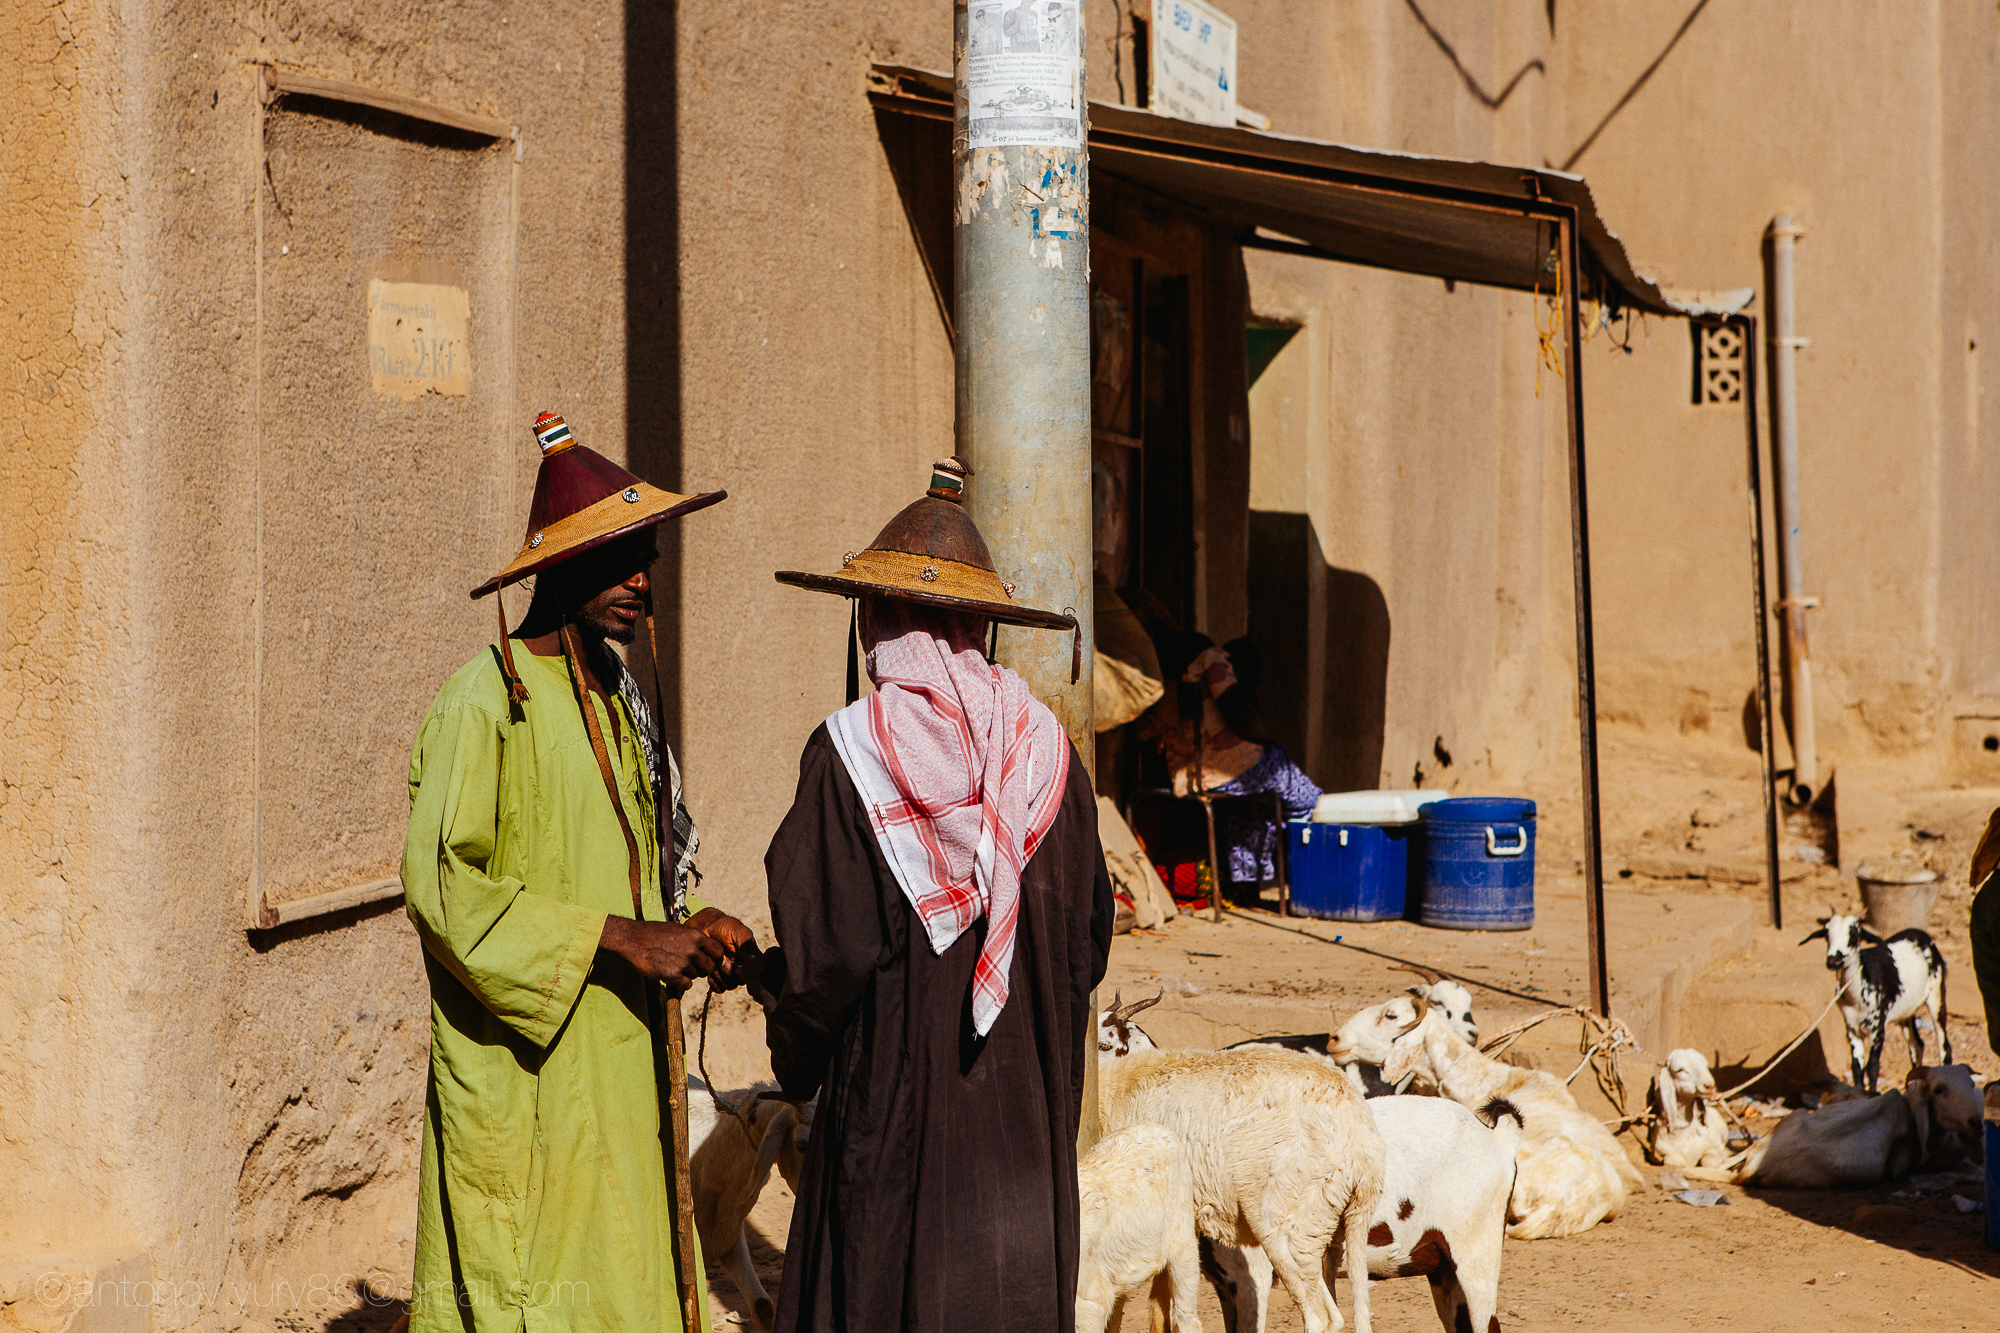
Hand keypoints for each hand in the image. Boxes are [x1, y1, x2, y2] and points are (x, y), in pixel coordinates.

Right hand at [598, 915, 725, 993]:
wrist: (634, 939)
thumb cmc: (655, 933)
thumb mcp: (679, 930)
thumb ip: (694, 939)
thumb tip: (708, 950)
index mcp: (696, 936)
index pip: (718, 952)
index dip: (714, 958)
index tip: (707, 960)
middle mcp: (692, 949)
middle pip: (710, 967)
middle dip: (702, 969)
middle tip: (691, 967)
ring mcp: (683, 962)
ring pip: (696, 976)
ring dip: (688, 974)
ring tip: (673, 966)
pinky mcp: (672, 974)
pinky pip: (686, 985)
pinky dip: (681, 983)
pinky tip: (671, 976)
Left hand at [685, 907, 758, 991]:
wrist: (707, 928)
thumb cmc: (725, 927)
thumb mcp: (738, 931)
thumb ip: (746, 943)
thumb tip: (752, 959)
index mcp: (751, 958)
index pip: (755, 971)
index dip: (747, 970)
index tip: (738, 961)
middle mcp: (742, 967)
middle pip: (741, 981)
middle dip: (731, 972)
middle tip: (723, 960)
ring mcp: (729, 974)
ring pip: (730, 985)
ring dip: (721, 976)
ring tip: (715, 964)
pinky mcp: (717, 977)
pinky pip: (719, 988)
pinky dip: (714, 983)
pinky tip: (710, 973)